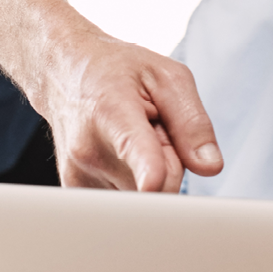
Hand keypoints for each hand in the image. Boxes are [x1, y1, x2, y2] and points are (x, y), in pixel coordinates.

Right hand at [38, 30, 223, 193]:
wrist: (62, 72)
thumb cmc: (115, 70)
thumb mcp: (167, 77)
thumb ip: (193, 121)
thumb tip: (210, 165)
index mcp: (112, 111)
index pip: (134, 148)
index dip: (149, 171)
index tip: (152, 185)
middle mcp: (89, 148)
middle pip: (159, 184)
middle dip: (172, 166)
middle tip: (157, 132)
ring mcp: (79, 174)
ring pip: (144, 196)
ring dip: (151, 175)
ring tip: (134, 140)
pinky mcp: (77, 191)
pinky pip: (126, 201)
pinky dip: (133, 182)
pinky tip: (121, 156)